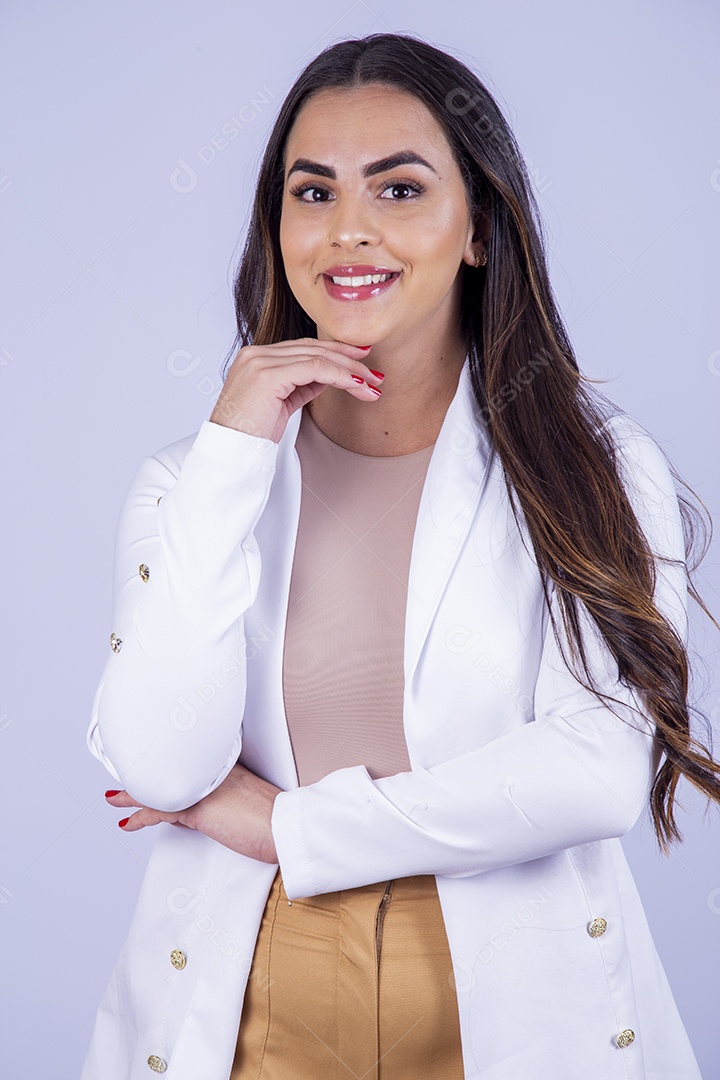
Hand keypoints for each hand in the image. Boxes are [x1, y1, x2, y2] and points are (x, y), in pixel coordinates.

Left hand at [105, 763, 281, 863]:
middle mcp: (213, 773)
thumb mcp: (250, 805)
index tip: (157, 768)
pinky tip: (127, 821)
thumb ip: (228, 804)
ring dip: (134, 795)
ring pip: (160, 789)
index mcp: (228, 768)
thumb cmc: (276, 819)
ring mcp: (205, 788)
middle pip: (172, 771)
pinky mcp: (198, 808)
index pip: (192, 767)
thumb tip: (208, 815)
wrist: (284, 827)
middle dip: (148, 775)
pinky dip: (140, 817)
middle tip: (128, 776)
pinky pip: (160, 812)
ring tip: (115, 797)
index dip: (171, 769)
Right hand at [209, 337, 383, 443]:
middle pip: (313, 348)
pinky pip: (314, 369)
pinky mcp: (267, 375)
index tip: (361, 360)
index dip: (336, 352)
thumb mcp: (281, 404)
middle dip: (349, 360)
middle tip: (375, 374)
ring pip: (317, 357)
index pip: (303, 347)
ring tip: (371, 384)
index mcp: (256, 357)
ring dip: (350, 370)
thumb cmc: (251, 435)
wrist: (231, 454)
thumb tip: (328, 377)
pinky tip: (355, 385)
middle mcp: (256, 354)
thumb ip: (300, 385)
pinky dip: (339, 376)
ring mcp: (260, 361)